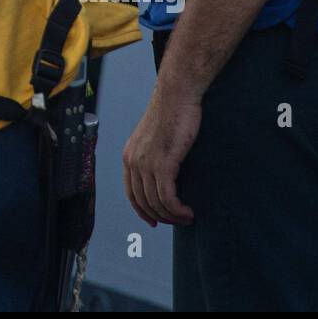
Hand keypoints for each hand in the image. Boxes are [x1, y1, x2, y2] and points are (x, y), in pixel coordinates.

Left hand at [122, 86, 200, 226]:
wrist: (176, 96)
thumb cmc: (171, 113)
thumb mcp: (155, 138)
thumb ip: (153, 155)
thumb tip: (163, 175)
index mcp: (129, 155)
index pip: (131, 192)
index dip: (142, 210)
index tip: (154, 221)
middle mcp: (133, 161)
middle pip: (143, 202)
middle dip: (160, 217)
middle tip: (177, 221)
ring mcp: (146, 164)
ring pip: (156, 203)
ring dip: (172, 216)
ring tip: (187, 218)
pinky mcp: (162, 165)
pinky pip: (167, 198)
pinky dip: (178, 210)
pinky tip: (188, 212)